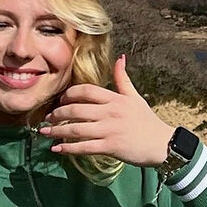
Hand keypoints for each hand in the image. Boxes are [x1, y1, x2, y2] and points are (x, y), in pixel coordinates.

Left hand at [40, 55, 173, 167]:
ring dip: (57, 131)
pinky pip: (84, 147)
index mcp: (115, 99)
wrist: (162, 144)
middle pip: (76, 110)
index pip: (86, 91)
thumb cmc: (146, 121)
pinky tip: (57, 148)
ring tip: (45, 133)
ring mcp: (109, 130)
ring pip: (77, 129)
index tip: (61, 100)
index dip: (69, 94)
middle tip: (47, 118)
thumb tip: (120, 58)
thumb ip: (123, 79)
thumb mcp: (135, 97)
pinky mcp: (110, 147)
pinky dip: (68, 148)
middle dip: (58, 114)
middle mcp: (110, 113)